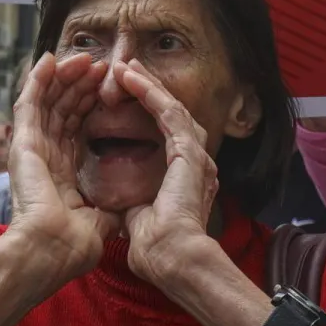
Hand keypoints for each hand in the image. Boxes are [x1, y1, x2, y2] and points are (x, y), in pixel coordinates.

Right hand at [3, 52, 118, 303]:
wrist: (51, 251)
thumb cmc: (72, 245)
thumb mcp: (98, 221)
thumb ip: (105, 209)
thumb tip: (122, 213)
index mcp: (60, 172)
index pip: (74, 128)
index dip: (88, 105)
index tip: (106, 87)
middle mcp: (43, 156)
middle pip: (61, 110)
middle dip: (80, 85)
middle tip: (99, 65)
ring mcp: (30, 148)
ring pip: (47, 101)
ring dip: (64, 77)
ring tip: (83, 57)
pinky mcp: (22, 142)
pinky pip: (30, 102)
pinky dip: (38, 79)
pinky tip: (50, 59)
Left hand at [119, 60, 220, 288]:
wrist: (172, 257)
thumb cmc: (157, 249)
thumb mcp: (142, 219)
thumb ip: (139, 206)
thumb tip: (129, 207)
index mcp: (188, 178)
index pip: (169, 134)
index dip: (150, 112)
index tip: (130, 96)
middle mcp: (197, 162)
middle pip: (174, 115)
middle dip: (151, 91)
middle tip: (129, 71)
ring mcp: (197, 155)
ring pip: (172, 108)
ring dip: (149, 85)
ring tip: (128, 67)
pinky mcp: (189, 152)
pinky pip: (169, 112)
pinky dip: (149, 92)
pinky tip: (132, 77)